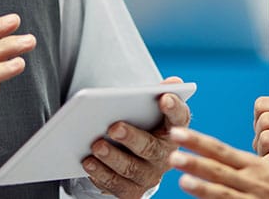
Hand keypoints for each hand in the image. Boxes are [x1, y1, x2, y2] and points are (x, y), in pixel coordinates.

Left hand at [81, 76, 192, 197]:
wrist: (135, 159)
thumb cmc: (142, 126)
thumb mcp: (151, 110)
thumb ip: (158, 94)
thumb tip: (174, 80)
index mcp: (173, 131)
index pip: (180, 119)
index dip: (174, 108)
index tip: (164, 97)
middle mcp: (166, 156)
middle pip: (151, 148)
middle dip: (132, 137)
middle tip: (114, 127)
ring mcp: (150, 176)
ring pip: (132, 169)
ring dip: (113, 157)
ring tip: (96, 146)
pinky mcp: (133, 191)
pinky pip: (117, 185)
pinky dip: (101, 174)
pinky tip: (88, 163)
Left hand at [168, 127, 268, 198]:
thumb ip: (252, 166)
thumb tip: (230, 160)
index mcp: (256, 166)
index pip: (222, 150)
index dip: (200, 141)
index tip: (181, 133)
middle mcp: (253, 181)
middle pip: (219, 168)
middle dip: (194, 159)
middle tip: (172, 150)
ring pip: (223, 191)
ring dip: (201, 185)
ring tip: (181, 178)